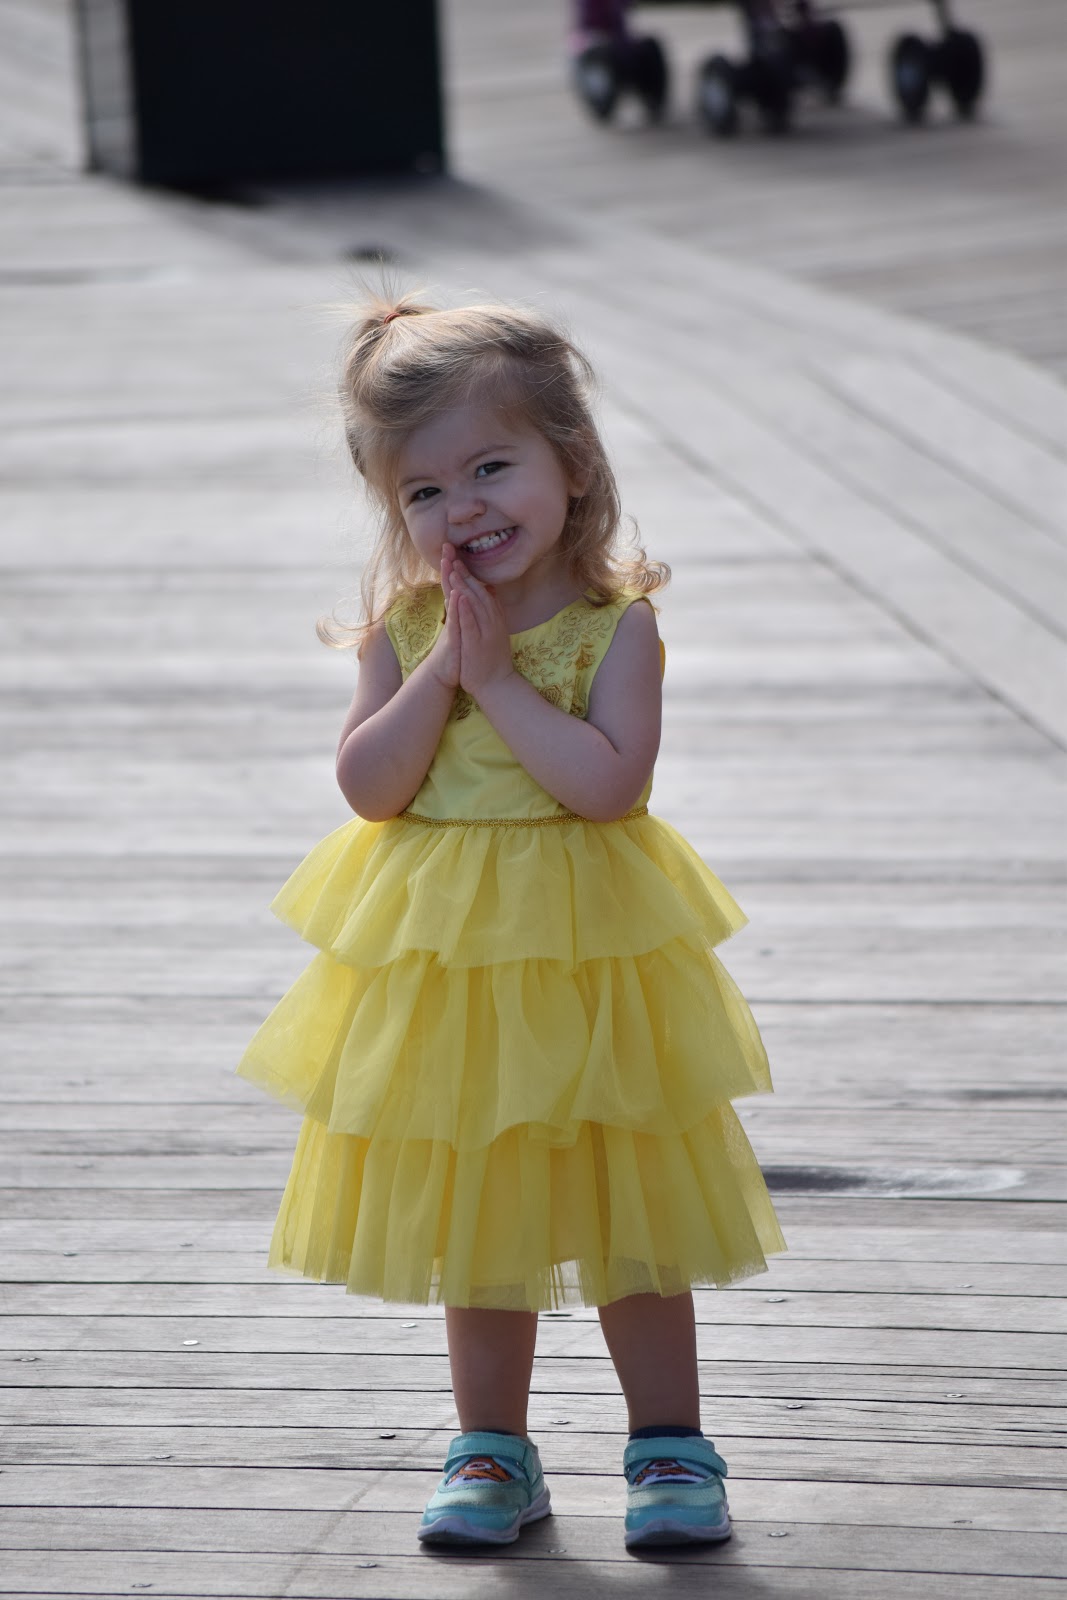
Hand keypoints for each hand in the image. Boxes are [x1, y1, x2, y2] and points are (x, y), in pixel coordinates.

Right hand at [424, 543, 460, 688]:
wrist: (448, 674)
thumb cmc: (457, 651)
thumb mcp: (462, 626)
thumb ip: (463, 610)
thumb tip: (467, 595)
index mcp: (458, 610)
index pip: (456, 583)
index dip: (454, 566)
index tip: (453, 547)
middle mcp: (454, 615)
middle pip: (451, 585)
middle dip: (449, 566)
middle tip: (446, 545)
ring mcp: (452, 625)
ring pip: (451, 599)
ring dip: (449, 580)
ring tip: (448, 561)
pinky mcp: (453, 639)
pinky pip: (455, 621)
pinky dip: (456, 608)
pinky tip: (456, 594)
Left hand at [448, 557, 515, 697]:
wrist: (497, 685)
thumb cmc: (492, 660)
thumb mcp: (494, 633)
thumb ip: (492, 613)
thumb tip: (491, 594)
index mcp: (494, 618)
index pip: (482, 590)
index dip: (470, 574)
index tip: (459, 558)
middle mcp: (491, 621)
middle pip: (478, 591)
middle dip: (465, 572)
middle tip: (453, 554)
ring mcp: (485, 632)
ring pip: (475, 604)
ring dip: (464, 585)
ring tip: (454, 568)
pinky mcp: (477, 643)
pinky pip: (471, 623)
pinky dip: (465, 608)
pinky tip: (459, 595)